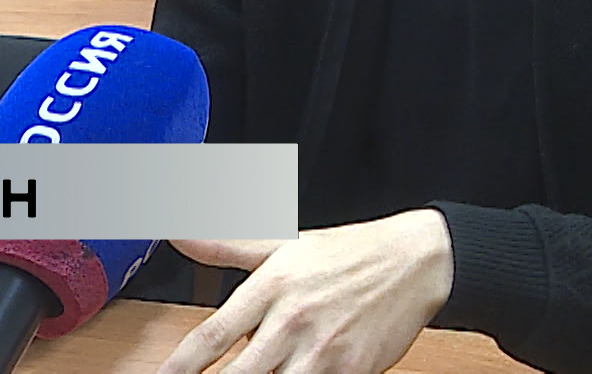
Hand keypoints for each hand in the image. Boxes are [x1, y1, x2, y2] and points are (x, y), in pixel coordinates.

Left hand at [158, 208, 454, 373]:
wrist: (414, 261)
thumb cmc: (347, 254)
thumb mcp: (282, 240)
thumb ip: (225, 242)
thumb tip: (177, 232)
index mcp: (271, 285)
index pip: (211, 336)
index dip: (179, 367)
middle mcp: (292, 320)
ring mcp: (323, 350)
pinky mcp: (351, 372)